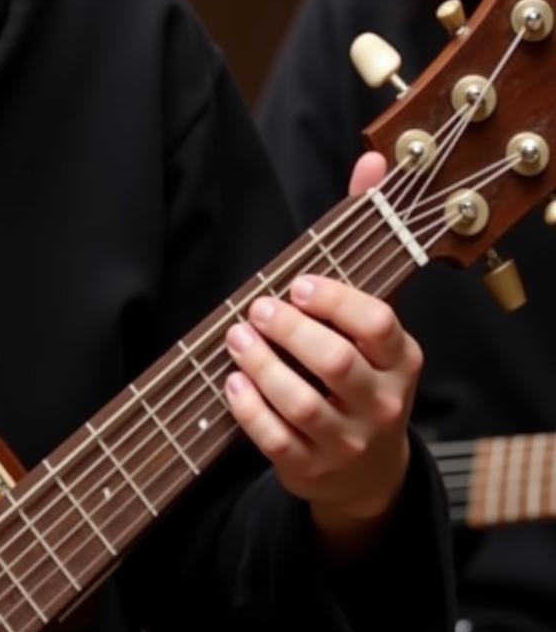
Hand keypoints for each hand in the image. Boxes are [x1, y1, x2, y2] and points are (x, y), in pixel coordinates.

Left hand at [224, 151, 421, 549]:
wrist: (366, 471)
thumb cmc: (360, 379)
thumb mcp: (372, 323)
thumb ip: (366, 245)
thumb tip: (373, 160)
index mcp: (400, 360)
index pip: (377, 324)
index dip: (334, 301)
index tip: (297, 284)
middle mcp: (382, 403)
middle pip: (335, 362)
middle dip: (289, 332)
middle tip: (255, 309)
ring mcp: (347, 441)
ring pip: (302, 405)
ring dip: (262, 367)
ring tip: (235, 338)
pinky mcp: (311, 469)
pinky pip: (276, 441)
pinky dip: (249, 411)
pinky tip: (231, 383)